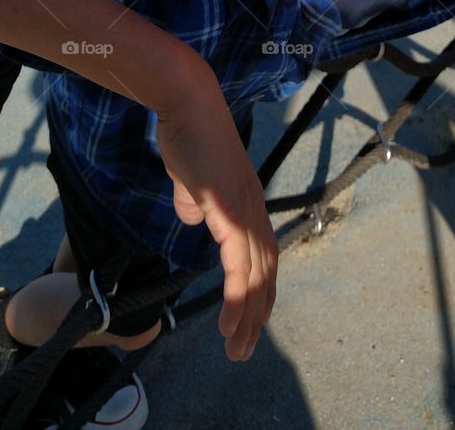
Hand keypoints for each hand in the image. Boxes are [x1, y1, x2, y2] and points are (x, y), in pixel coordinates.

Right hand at [156, 77, 277, 361]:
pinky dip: (240, 294)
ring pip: (257, 274)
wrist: (187, 104)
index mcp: (248, 203)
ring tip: (237, 348)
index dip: (259, 291)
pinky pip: (239, 263)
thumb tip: (191, 219)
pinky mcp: (230, 210)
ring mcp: (246, 209)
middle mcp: (255, 209)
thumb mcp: (190, 177)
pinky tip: (231, 319)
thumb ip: (194, 201)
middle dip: (257, 314)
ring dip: (249, 315)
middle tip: (244, 351)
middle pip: (267, 272)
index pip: (263, 256)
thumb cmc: (187, 134)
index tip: (249, 322)